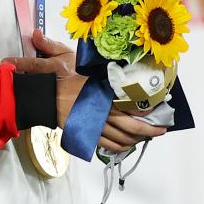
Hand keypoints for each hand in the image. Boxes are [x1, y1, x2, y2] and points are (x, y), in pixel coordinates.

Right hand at [6, 30, 165, 152]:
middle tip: (160, 130)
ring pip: (121, 138)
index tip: (158, 109)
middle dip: (149, 130)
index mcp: (104, 92)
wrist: (42, 96)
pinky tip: (127, 144)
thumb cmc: (60, 77)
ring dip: (135, 140)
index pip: (131, 103)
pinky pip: (107, 145)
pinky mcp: (87, 132)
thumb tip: (110, 56)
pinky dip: (120, 147)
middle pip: (131, 125)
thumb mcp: (76, 60)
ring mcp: (95, 124)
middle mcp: (103, 110)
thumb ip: (94, 61)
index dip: (146, 109)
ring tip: (146, 137)